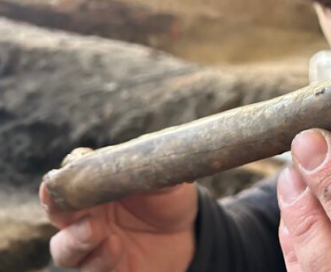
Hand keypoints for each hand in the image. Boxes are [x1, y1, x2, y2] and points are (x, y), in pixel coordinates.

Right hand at [40, 179, 196, 271]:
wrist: (187, 232)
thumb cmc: (169, 198)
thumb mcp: (165, 179)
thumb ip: (149, 169)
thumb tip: (139, 156)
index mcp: (95, 185)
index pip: (69, 176)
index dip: (65, 174)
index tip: (68, 170)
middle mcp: (86, 214)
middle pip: (57, 210)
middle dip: (56, 206)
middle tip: (66, 204)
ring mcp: (92, 244)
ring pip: (64, 247)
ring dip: (74, 239)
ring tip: (94, 230)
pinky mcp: (104, 269)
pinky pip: (91, 268)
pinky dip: (99, 259)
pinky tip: (115, 247)